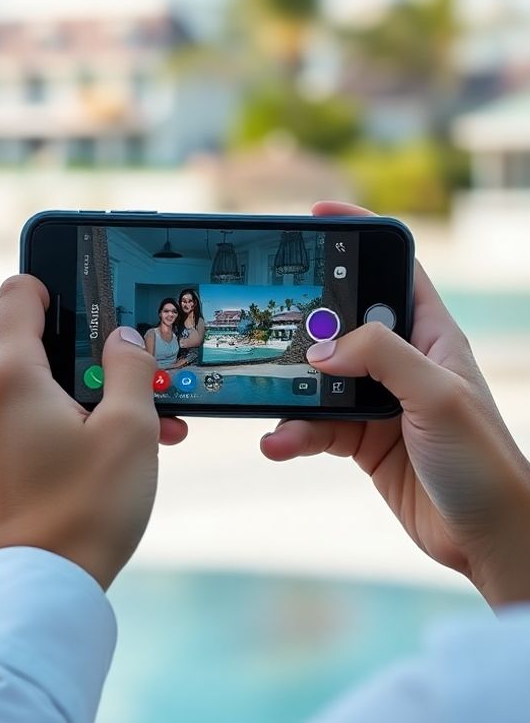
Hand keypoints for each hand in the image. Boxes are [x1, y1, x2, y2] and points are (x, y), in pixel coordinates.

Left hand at [0, 275, 187, 588]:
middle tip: (133, 375)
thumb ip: (132, 369)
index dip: (57, 286)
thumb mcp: (130, 431)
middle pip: (25, 340)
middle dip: (83, 352)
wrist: (35, 590)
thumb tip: (124, 338)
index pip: (18, 292)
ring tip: (140, 425)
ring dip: (78, 393)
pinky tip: (103, 454)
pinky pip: (15, 424)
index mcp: (7, 373)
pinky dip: (55, 425)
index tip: (93, 304)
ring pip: (25, 387)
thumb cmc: (84, 510)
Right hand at [261, 201, 529, 606]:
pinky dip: (291, 434)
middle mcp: (402, 364)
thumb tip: (322, 345)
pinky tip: (278, 445)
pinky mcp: (360, 441)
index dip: (360, 239)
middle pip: (339, 324)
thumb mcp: (437, 396)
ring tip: (272, 414)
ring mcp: (378, 402)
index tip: (319, 215)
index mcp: (432, 337)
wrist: (487, 538)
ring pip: (316, 380)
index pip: (395, 270)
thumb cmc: (484, 462)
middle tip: (264, 323)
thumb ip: (381, 356)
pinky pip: (311, 426)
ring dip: (288, 396)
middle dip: (300, 325)